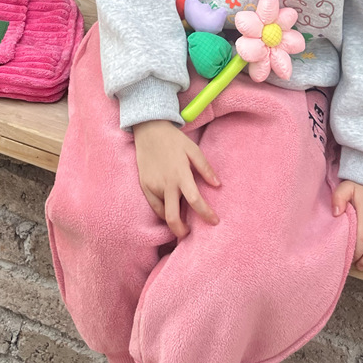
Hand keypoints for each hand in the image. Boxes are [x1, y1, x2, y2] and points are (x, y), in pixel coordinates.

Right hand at [133, 120, 218, 237]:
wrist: (149, 129)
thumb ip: (205, 168)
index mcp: (181, 174)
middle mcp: (166, 183)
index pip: (195, 200)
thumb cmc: (173, 139)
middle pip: (173, 217)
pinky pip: (153, 206)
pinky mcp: (144, 185)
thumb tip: (218, 185)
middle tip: (189, 233)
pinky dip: (162, 211)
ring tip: (181, 218)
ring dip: (172, 218)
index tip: (215, 221)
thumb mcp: (193, 149)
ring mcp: (153, 185)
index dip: (206, 214)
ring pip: (163, 212)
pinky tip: (169, 209)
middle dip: (181, 231)